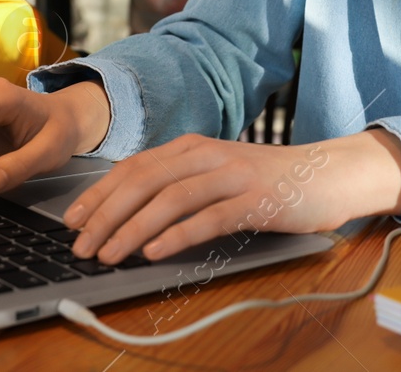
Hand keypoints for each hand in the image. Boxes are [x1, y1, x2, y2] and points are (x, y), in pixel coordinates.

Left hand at [63, 129, 400, 264]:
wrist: (328, 175)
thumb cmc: (267, 182)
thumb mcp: (216, 175)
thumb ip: (179, 186)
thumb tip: (128, 215)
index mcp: (191, 147)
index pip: (133, 167)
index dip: (99, 194)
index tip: (72, 220)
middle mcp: (207, 154)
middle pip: (143, 181)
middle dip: (106, 214)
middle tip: (81, 246)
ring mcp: (232, 175)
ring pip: (171, 198)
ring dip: (133, 227)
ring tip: (109, 254)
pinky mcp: (256, 199)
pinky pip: (210, 217)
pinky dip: (179, 234)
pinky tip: (156, 251)